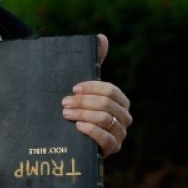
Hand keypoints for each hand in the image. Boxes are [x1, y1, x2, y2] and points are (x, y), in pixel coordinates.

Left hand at [62, 33, 131, 156]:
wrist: (69, 138)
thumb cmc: (78, 109)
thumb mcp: (83, 89)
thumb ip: (93, 65)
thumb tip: (102, 38)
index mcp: (119, 101)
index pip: (110, 90)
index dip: (92, 88)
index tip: (73, 88)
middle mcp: (123, 117)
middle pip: (107, 104)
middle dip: (84, 102)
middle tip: (64, 102)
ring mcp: (119, 134)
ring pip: (106, 120)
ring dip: (83, 114)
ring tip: (66, 113)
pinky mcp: (112, 149)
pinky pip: (107, 140)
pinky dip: (92, 131)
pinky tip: (78, 127)